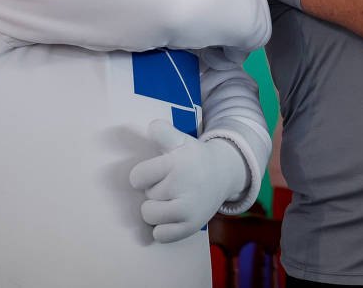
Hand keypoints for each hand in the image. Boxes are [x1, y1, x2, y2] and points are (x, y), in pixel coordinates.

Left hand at [130, 120, 246, 242]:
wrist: (225, 174)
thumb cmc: (195, 157)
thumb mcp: (181, 140)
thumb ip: (163, 131)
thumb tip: (152, 126)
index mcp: (177, 164)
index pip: (137, 177)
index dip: (143, 175)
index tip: (156, 172)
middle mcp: (183, 187)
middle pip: (146, 196)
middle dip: (155, 190)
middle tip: (172, 184)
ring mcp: (187, 209)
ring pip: (149, 215)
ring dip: (155, 209)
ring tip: (170, 200)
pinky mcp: (191, 226)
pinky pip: (160, 235)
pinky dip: (162, 228)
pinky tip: (172, 216)